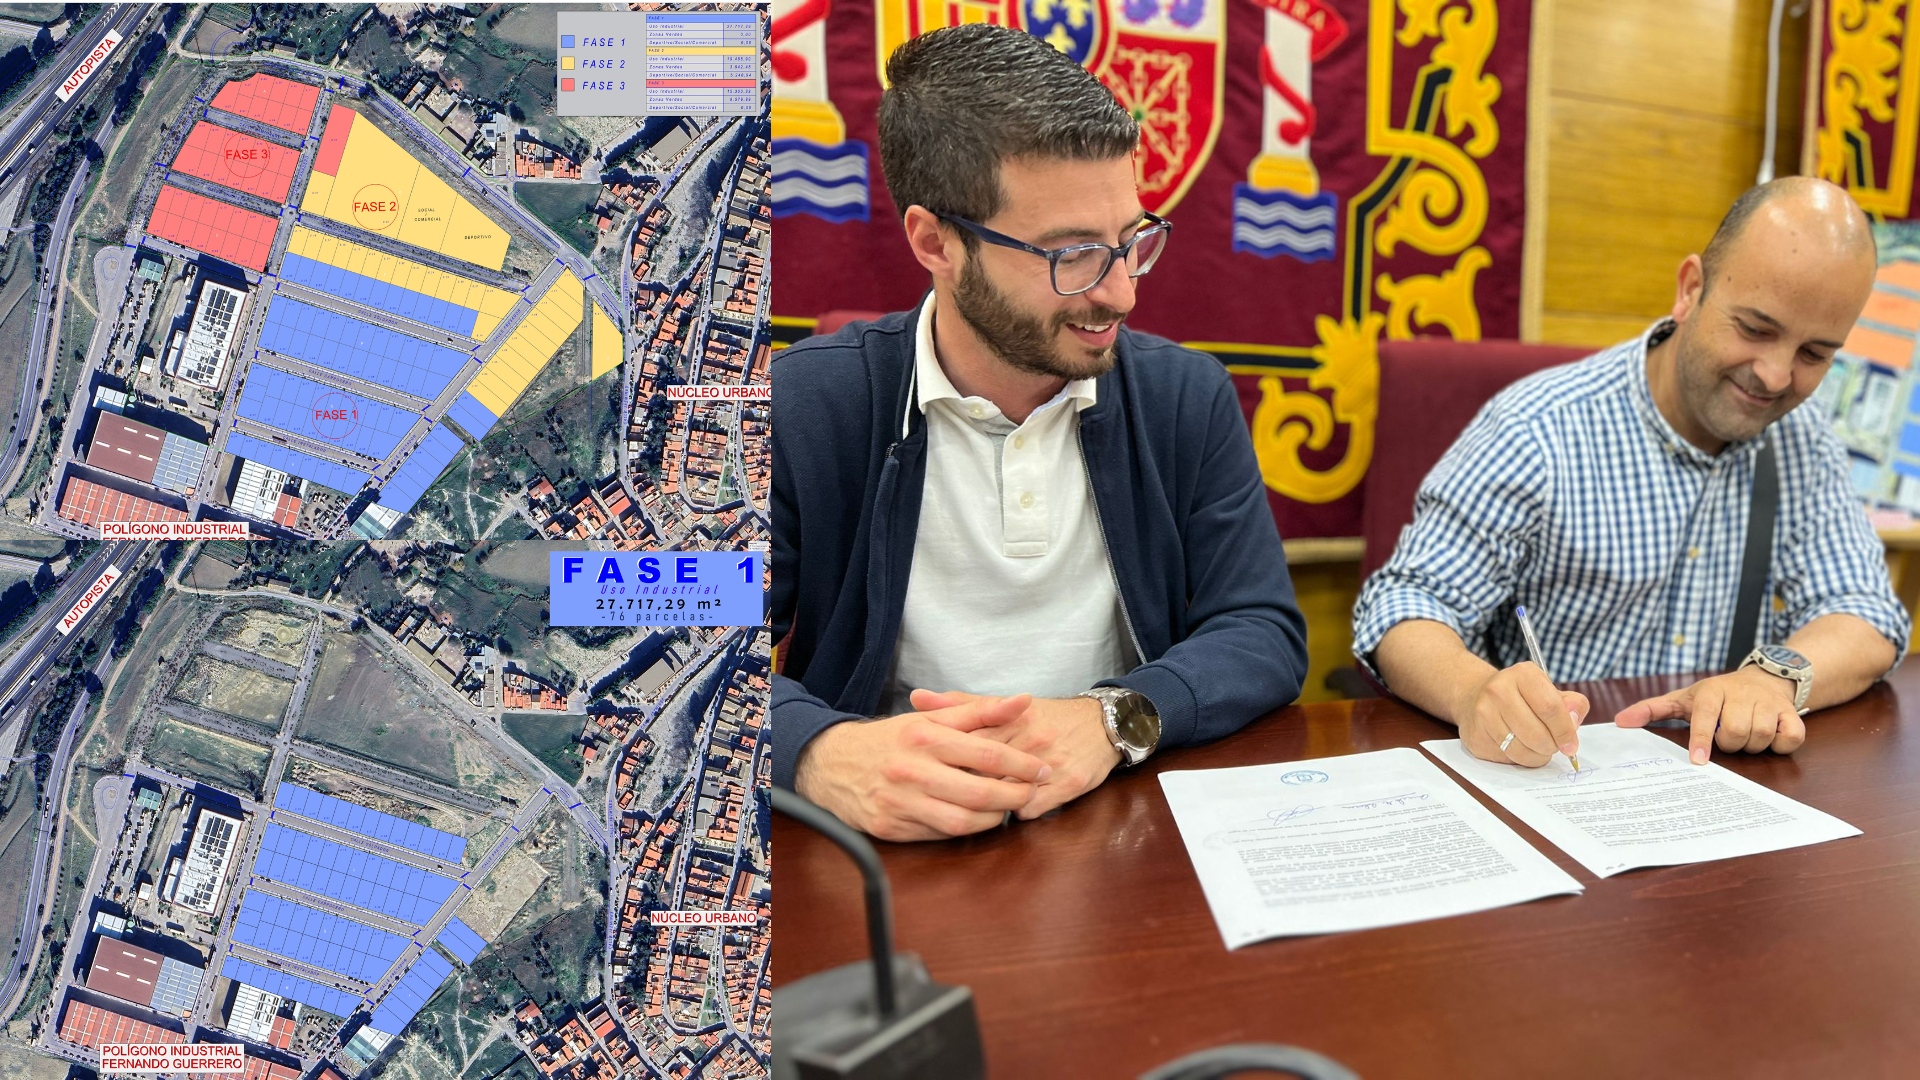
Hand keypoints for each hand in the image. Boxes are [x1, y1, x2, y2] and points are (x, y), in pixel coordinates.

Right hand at [793, 694, 1052, 841]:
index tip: (1044, 768)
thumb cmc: (889, 740)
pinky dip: (963, 830)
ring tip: (1005, 808)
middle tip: (1033, 793)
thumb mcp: (931, 719)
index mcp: (925, 738)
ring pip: (962, 822)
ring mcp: (901, 803)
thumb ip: (980, 711)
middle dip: (1015, 796)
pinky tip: (974, 819)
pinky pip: (939, 835)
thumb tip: (1023, 701)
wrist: (831, 764)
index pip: (987, 755)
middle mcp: (912, 771)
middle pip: (979, 793)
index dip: (1023, 765)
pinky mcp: (891, 828)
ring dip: (993, 819)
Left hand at [910, 689, 1120, 820]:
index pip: (968, 740)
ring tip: (975, 806)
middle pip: (985, 769)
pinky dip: (1019, 813)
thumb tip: (916, 697)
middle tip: (944, 793)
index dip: (946, 759)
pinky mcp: (1070, 783)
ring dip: (990, 803)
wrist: (1102, 725)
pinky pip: (1033, 809)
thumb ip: (958, 704)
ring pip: (1008, 792)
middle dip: (963, 784)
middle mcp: (1030, 738)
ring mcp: (1051, 762)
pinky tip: (1011, 811)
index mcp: (1010, 717)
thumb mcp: (1003, 705)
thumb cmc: (1044, 717)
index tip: (929, 770)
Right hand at [1453, 662, 1588, 766]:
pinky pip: (1506, 758)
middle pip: (1536, 734)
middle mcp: (1498, 690)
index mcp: (1522, 674)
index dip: (1565, 731)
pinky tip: (1518, 746)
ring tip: (1538, 748)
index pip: (1550, 708)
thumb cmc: (1521, 697)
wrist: (1476, 697)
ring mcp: (1483, 713)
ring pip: (1521, 751)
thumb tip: (1573, 720)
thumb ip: (1572, 704)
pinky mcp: (1475, 735)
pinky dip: (1519, 758)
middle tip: (1553, 746)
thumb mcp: (1549, 691)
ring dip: (1536, 756)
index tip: (1571, 746)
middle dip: (1551, 747)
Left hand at [1614, 667, 1805, 762]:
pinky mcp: (1791, 713)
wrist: (1764, 678)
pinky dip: (1780, 744)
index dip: (1702, 740)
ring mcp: (1769, 703)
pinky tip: (1770, 737)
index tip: (1698, 761)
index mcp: (1713, 691)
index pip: (1706, 717)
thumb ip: (1652, 709)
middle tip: (1725, 737)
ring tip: (1744, 735)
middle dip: (1728, 744)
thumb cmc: (1717, 696)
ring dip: (1751, 746)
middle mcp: (1742, 694)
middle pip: (1735, 733)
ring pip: (1760, 736)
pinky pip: (1790, 737)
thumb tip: (1619, 722)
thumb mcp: (1684, 698)